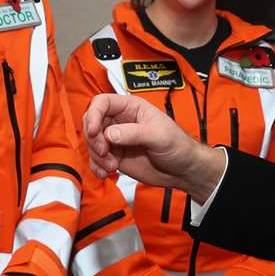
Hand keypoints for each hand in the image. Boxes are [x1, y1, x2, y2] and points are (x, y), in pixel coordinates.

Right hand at [82, 92, 226, 196]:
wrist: (182, 170)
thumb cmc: (178, 145)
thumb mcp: (159, 135)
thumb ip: (134, 133)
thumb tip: (110, 134)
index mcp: (130, 108)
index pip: (102, 102)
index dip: (93, 115)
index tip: (94, 131)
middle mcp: (120, 121)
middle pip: (92, 123)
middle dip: (94, 139)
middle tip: (104, 152)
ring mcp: (116, 139)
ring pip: (92, 143)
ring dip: (96, 156)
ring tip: (112, 165)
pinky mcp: (114, 156)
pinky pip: (96, 159)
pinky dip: (96, 166)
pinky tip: (106, 172)